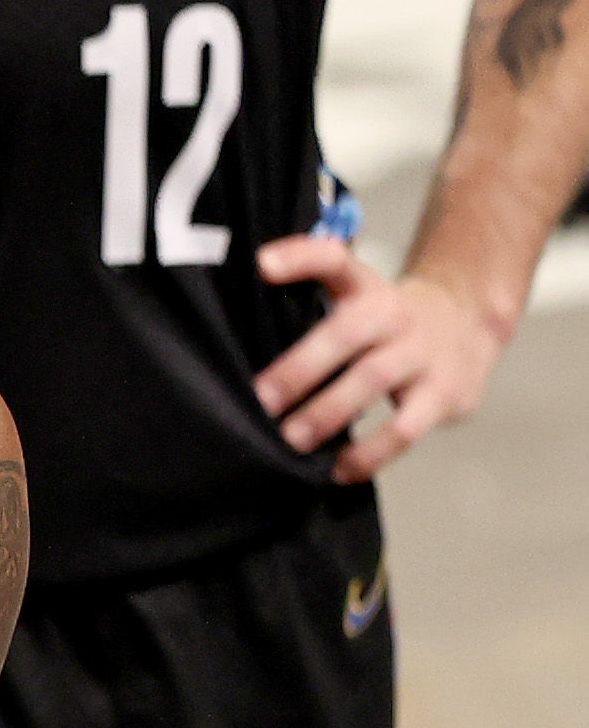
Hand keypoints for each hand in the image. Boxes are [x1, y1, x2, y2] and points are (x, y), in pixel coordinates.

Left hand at [252, 236, 506, 482]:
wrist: (471, 322)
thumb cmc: (386, 319)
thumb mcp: (354, 294)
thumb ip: (308, 293)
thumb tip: (255, 284)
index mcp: (365, 289)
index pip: (335, 260)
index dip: (300, 257)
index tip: (262, 265)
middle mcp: (394, 315)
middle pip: (347, 333)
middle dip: (300, 368)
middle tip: (261, 401)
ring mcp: (422, 353)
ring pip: (374, 379)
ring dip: (329, 412)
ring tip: (291, 441)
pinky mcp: (446, 394)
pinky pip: (406, 428)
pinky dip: (372, 453)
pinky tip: (340, 470)